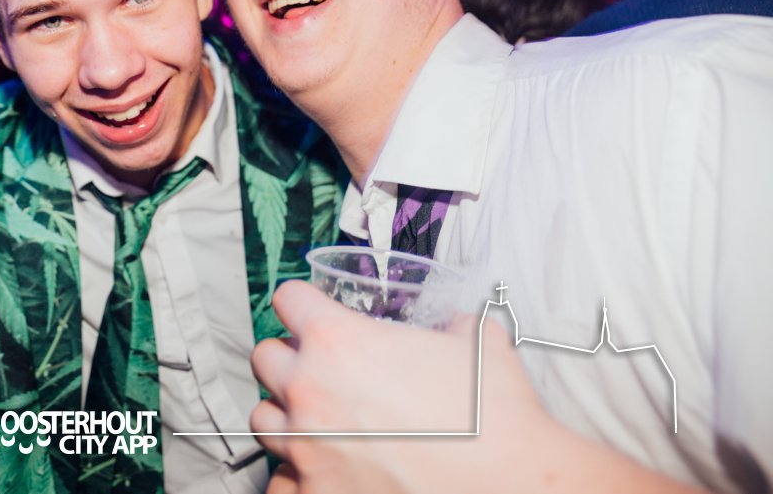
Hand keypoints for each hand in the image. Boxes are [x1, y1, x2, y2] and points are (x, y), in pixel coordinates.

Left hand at [250, 280, 551, 493]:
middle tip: (318, 370)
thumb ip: (452, 326)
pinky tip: (323, 470)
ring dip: (287, 416)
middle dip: (289, 360)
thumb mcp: (477, 344)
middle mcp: (311, 390)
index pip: (288, 300)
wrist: (512, 484)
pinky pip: (280, 480)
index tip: (310, 313)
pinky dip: (297, 475)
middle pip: (265, 358)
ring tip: (318, 422)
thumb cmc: (495, 416)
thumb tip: (456, 326)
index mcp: (339, 341)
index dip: (302, 303)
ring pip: (264, 419)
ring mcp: (307, 447)